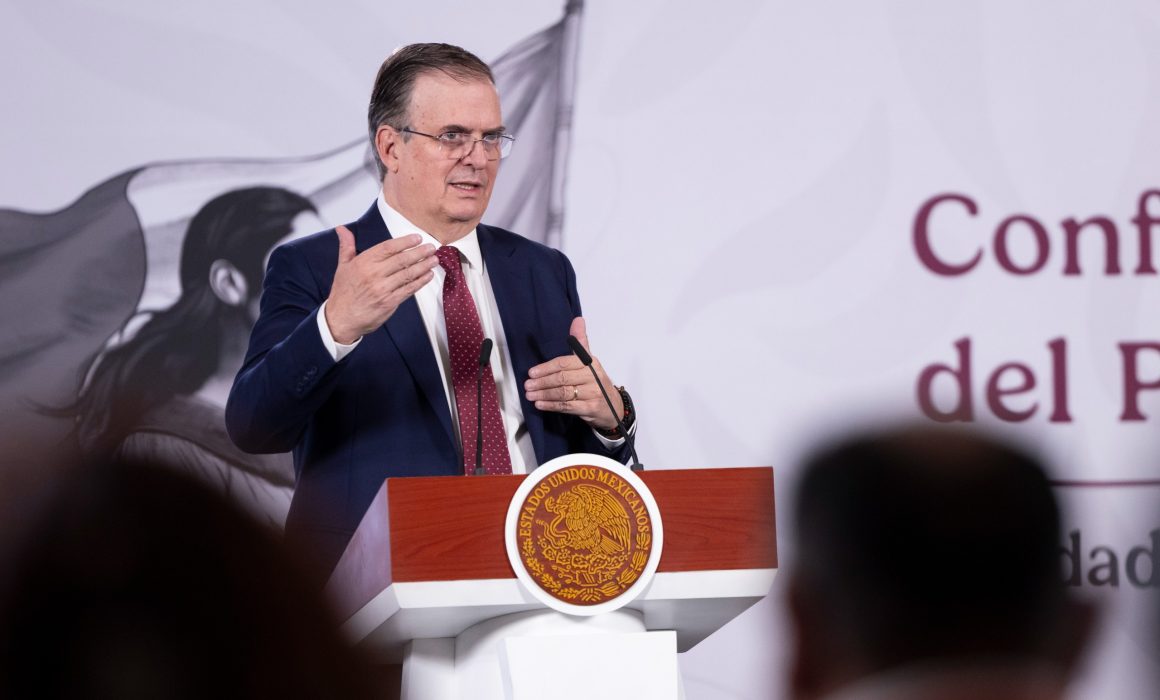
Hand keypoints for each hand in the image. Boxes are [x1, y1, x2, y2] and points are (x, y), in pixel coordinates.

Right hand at [324, 225, 438, 342]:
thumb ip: (346, 246)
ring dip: (424, 266)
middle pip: (402, 260)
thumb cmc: (343, 292)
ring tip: (434, 259)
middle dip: (419, 252)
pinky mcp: (390, 302)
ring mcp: (383, 289)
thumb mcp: (343, 266)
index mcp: (363, 263)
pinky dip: (420, 282)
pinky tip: (428, 275)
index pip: (388, 247)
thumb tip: (342, 229)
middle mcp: (374, 274)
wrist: (341, 318)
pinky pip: (408, 289)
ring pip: (408, 274)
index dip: (405, 242)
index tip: (417, 238)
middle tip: (431, 247)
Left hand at [524, 317, 623, 430]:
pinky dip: (552, 405)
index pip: (565, 363)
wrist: (613, 407)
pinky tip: (540, 404)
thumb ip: (580, 342)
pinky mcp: (590, 408)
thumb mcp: (590, 361)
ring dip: (544, 394)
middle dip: (542, 382)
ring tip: (530, 395)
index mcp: (590, 362)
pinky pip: (567, 406)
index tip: (532, 372)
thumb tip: (578, 320)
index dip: (547, 367)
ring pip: (563, 393)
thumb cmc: (595, 382)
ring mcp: (593, 393)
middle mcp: (592, 377)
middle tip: (527, 385)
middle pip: (563, 378)